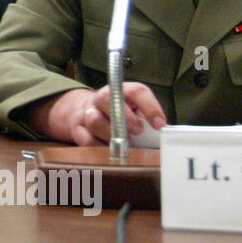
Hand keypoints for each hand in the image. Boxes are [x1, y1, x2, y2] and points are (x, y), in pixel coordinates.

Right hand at [29, 82, 166, 145]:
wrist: (83, 111)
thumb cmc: (118, 113)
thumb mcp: (134, 109)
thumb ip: (147, 118)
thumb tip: (164, 135)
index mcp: (122, 91)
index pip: (137, 91)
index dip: (150, 107)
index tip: (160, 125)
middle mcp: (102, 98)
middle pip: (108, 99)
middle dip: (125, 117)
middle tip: (138, 131)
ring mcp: (87, 112)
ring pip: (95, 120)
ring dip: (111, 135)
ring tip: (124, 145)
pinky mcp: (77, 128)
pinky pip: (87, 140)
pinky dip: (100, 148)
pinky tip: (110, 151)